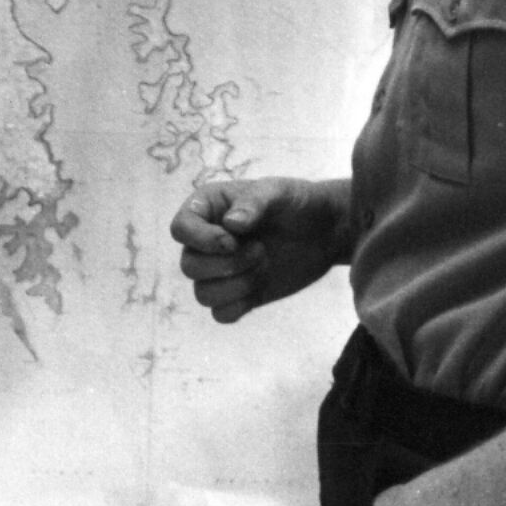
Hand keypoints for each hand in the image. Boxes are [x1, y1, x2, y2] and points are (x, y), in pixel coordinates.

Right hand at [170, 176, 350, 323]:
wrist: (325, 230)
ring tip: (264, 266)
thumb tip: (230, 224)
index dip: (201, 240)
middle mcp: (206, 241)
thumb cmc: (297, 202)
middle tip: (261, 250)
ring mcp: (220, 271)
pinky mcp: (237, 295)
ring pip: (202, 294)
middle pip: (189, 266)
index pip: (180, 229)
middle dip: (227, 264)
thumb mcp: (278, 192)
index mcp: (207, 209)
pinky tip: (262, 286)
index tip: (233, 241)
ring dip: (236, 285)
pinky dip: (240, 305)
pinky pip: (220, 314)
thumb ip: (253, 202)